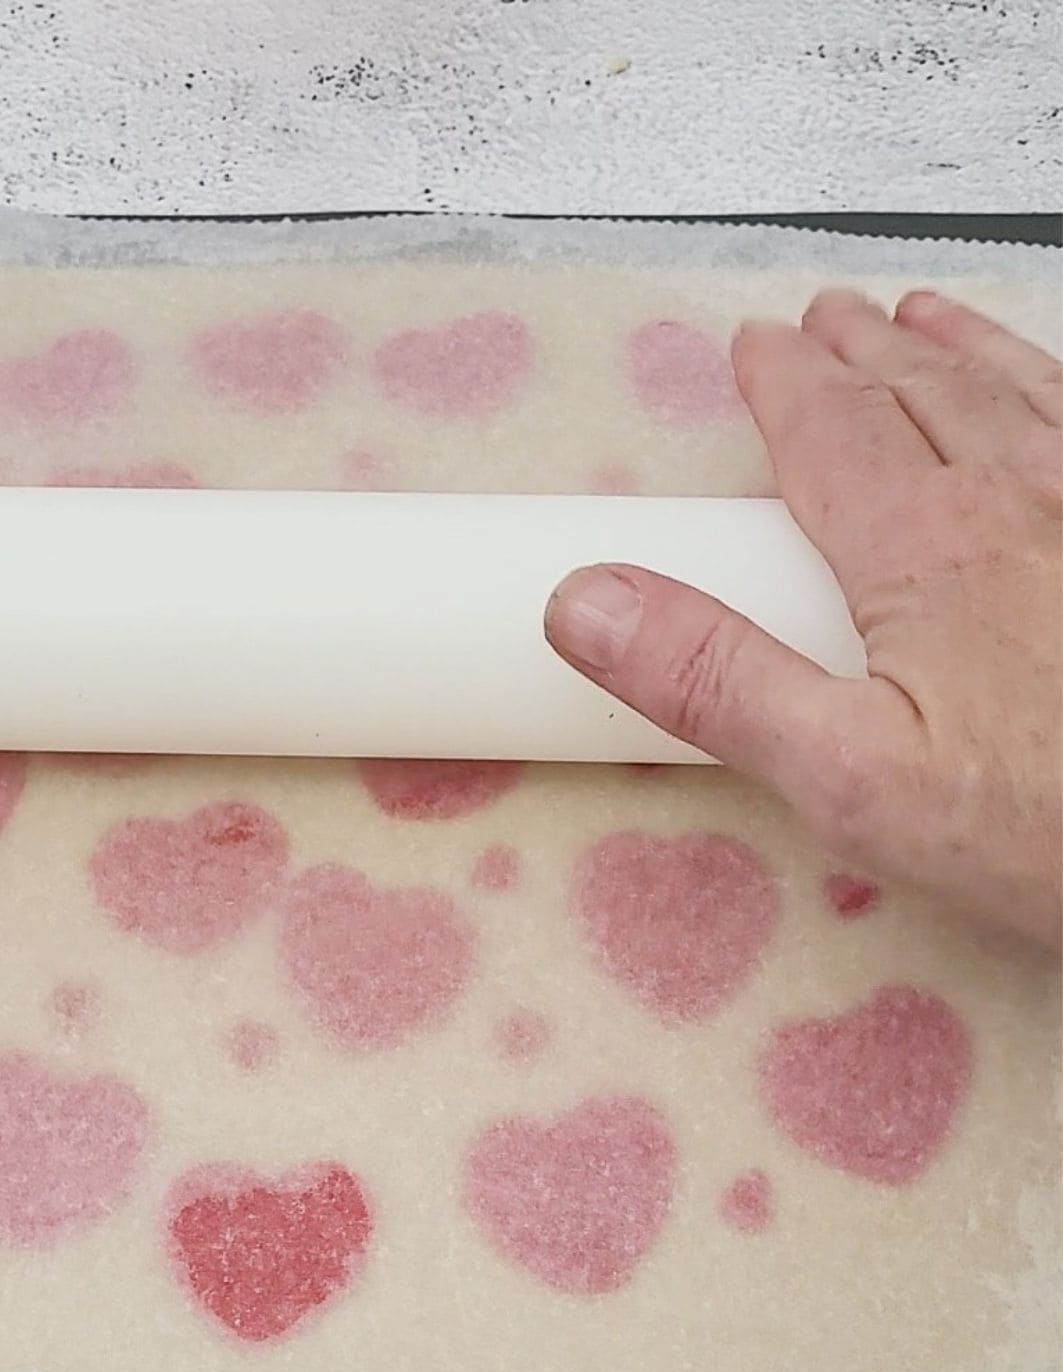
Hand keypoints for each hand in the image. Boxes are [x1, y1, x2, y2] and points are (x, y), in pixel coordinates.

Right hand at [546, 289, 1061, 947]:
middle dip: (863, 351)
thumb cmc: (1040, 825)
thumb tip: (585, 600)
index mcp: (925, 545)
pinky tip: (1049, 398)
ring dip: (959, 348)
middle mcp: (1022, 498)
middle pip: (923, 394)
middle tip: (823, 318)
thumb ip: (714, 682)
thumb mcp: (846, 776)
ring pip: (1020, 392)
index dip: (785, 384)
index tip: (754, 347)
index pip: (832, 433)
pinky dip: (1052, 386)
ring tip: (924, 316)